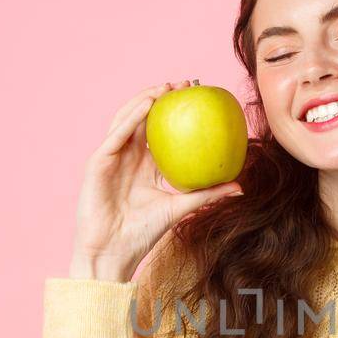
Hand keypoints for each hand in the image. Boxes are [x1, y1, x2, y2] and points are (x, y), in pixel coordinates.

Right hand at [70, 79, 244, 280]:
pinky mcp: (97, 163)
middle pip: (141, 118)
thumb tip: (240, 186)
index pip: (159, 131)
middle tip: (182, 84)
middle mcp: (127, 157)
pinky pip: (116, 136)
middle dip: (160, 97)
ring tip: (164, 88)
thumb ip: (206, 194)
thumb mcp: (180, 208)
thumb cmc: (142, 234)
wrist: (113, 253)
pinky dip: (131, 119)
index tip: (196, 99)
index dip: (175, 113)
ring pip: (126, 120)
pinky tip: (147, 106)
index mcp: (143, 165)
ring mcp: (111, 158)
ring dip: (144, 100)